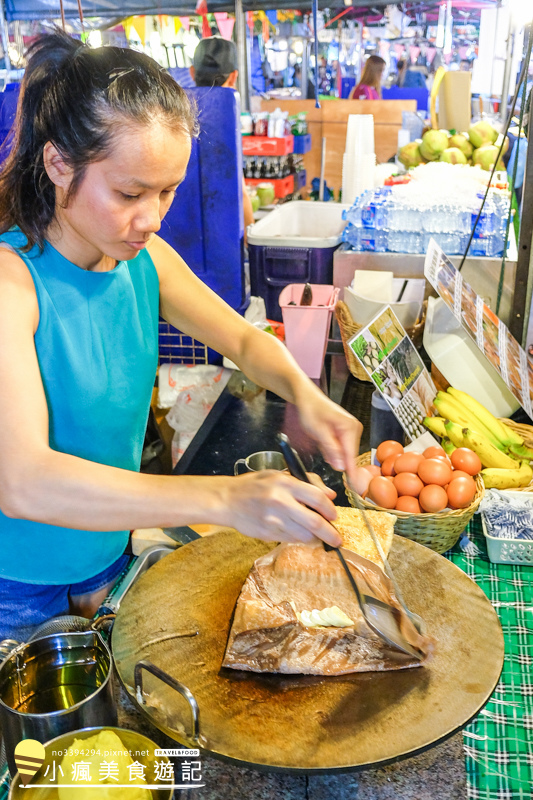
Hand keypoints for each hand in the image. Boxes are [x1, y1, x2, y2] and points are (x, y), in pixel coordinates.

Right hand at [221, 470, 341, 545]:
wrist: (227, 500)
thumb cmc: (253, 486)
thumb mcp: (279, 475)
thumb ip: (307, 482)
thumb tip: (330, 495)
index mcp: (285, 484)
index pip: (318, 498)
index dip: (330, 509)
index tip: (334, 515)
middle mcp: (280, 502)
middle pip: (315, 523)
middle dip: (330, 534)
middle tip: (337, 539)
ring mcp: (273, 520)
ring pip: (304, 536)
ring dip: (314, 538)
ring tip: (315, 534)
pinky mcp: (268, 534)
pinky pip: (291, 540)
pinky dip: (298, 539)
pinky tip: (296, 532)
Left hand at [296, 388, 361, 483]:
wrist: (307, 398)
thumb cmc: (311, 410)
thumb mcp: (317, 431)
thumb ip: (330, 449)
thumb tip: (340, 467)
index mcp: (350, 427)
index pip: (352, 456)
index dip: (351, 472)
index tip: (353, 486)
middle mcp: (354, 428)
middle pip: (348, 455)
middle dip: (336, 459)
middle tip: (322, 447)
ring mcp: (351, 431)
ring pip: (343, 453)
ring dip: (332, 453)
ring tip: (321, 439)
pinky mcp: (346, 433)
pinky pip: (340, 448)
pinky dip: (331, 449)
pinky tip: (323, 440)